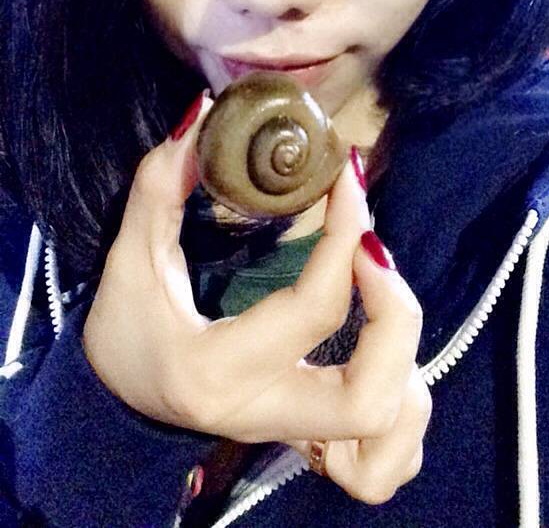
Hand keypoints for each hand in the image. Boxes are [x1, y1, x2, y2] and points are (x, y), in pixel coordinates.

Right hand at [82, 93, 428, 503]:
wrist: (118, 406)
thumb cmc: (125, 332)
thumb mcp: (131, 261)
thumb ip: (160, 186)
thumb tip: (202, 111)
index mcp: (218, 371)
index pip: (312, 310)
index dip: (344, 235)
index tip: (350, 180)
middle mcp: (266, 415)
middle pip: (371, 399)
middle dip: (394, 312)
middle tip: (373, 250)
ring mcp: (294, 440)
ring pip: (391, 439)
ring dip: (406, 361)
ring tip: (376, 297)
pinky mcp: (311, 445)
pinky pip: (386, 462)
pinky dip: (403, 414)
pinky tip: (380, 359)